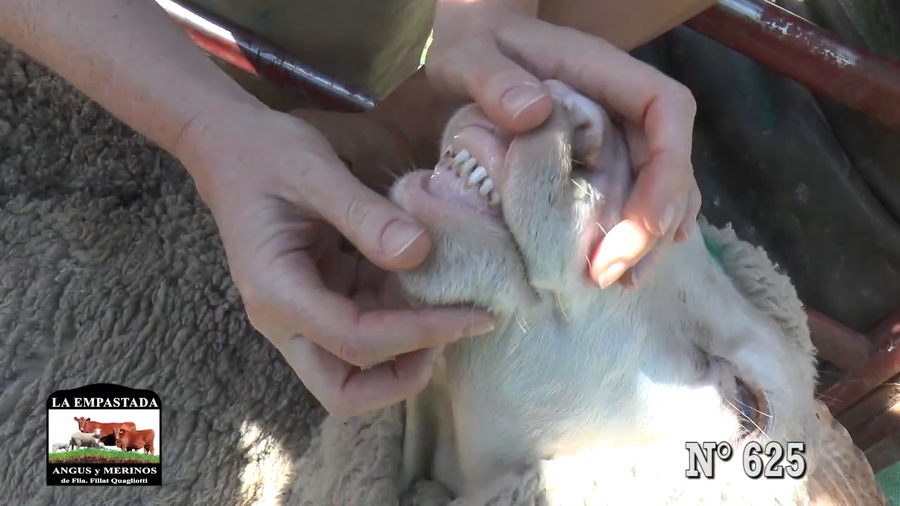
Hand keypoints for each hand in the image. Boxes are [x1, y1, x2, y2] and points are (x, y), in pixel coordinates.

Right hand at [178, 101, 495, 416]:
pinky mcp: (320, 301)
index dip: (418, 334)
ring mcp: (301, 315)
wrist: (228, 147)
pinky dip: (401, 318)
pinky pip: (364, 331)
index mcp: (277, 291)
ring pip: (356, 369)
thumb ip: (365, 214)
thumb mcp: (316, 171)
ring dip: (408, 349)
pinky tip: (430, 282)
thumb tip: (420, 252)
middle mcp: (285, 318)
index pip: (354, 341)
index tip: (472, 313)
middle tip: (454, 332)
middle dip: (404, 376)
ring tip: (453, 304)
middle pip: (344, 391)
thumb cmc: (266, 154)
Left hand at [426, 0, 700, 288]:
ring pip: (658, 187)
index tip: (646, 223)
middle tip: (608, 275)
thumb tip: (534, 112)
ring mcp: (616, 133)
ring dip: (647, 239)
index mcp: (606, 71)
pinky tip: (615, 269)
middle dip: (652, 224)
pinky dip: (628, 233)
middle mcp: (623, 103)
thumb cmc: (475, 41)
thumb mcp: (470, 54)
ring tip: (616, 282)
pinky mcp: (600, 158)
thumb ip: (493, 78)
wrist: (474, 42)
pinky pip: (630, 196)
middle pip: (669, 163)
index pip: (667, 111)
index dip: (669, 169)